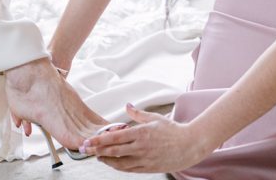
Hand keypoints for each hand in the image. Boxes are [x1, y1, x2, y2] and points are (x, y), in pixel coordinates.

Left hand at [82, 104, 203, 172]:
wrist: (190, 146)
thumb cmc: (172, 130)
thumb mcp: (154, 117)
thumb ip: (137, 113)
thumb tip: (127, 106)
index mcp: (140, 133)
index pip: (114, 138)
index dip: (99, 140)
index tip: (88, 140)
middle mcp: (140, 147)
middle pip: (114, 151)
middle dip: (97, 150)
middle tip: (85, 149)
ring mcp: (145, 159)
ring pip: (120, 163)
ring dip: (106, 160)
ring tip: (96, 157)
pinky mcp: (149, 168)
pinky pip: (130, 169)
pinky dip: (119, 167)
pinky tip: (112, 164)